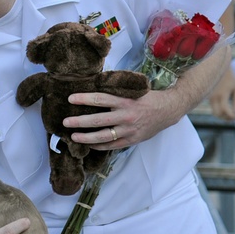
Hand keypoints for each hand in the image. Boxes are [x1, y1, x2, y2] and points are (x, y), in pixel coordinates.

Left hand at [63, 89, 177, 149]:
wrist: (169, 110)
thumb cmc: (148, 97)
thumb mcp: (133, 90)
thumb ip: (116, 92)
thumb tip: (95, 87)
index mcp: (125, 101)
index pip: (100, 99)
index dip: (84, 99)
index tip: (70, 98)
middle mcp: (126, 116)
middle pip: (98, 120)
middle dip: (79, 121)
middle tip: (65, 122)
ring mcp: (129, 130)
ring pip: (103, 136)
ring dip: (86, 137)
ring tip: (73, 137)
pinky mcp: (131, 140)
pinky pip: (112, 145)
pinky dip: (99, 145)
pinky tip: (89, 144)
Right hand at [208, 69, 234, 120]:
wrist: (218, 70)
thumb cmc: (230, 79)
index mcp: (222, 94)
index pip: (225, 110)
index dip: (231, 116)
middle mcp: (214, 97)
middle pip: (218, 114)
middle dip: (226, 118)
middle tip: (234, 117)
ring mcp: (210, 98)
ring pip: (214, 112)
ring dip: (222, 115)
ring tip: (231, 113)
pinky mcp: (208, 98)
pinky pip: (213, 108)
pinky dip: (220, 111)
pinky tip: (226, 109)